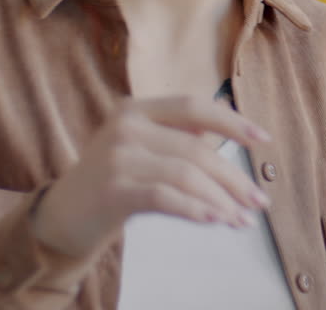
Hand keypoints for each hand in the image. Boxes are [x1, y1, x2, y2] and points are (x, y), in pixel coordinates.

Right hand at [31, 95, 272, 257]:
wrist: (61, 217)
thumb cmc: (111, 181)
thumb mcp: (142, 148)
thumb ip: (178, 131)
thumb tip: (224, 112)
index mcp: (136, 109)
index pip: (193, 106)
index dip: (232, 121)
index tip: (263, 139)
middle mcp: (125, 126)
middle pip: (195, 147)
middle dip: (234, 177)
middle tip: (258, 201)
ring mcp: (116, 157)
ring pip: (185, 174)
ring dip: (221, 199)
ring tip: (241, 219)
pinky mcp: (112, 190)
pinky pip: (165, 197)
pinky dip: (195, 209)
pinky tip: (215, 220)